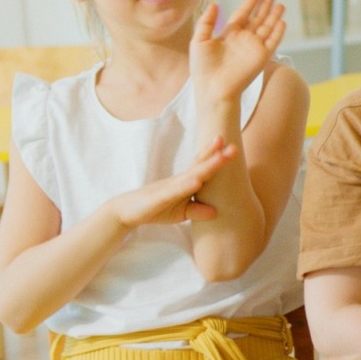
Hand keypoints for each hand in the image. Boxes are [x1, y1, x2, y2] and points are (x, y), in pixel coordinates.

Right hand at [102, 137, 234, 228]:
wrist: (127, 211)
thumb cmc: (155, 208)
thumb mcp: (180, 213)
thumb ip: (197, 210)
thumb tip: (216, 212)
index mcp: (185, 182)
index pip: (202, 167)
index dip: (216, 157)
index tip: (232, 147)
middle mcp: (178, 181)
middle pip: (199, 166)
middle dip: (216, 156)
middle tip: (233, 146)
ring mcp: (168, 188)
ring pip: (190, 175)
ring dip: (205, 166)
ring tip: (221, 157)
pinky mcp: (158, 198)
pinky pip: (174, 191)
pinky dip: (185, 186)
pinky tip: (196, 181)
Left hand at [189, 0, 285, 105]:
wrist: (213, 88)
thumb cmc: (203, 68)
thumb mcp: (199, 40)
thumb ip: (206, 22)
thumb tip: (215, 4)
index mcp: (229, 34)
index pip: (243, 13)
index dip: (251, 1)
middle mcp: (244, 39)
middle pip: (258, 17)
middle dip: (266, 4)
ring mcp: (254, 47)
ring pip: (268, 27)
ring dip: (274, 15)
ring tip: (281, 3)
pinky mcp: (262, 57)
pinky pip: (273, 41)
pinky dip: (278, 31)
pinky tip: (282, 21)